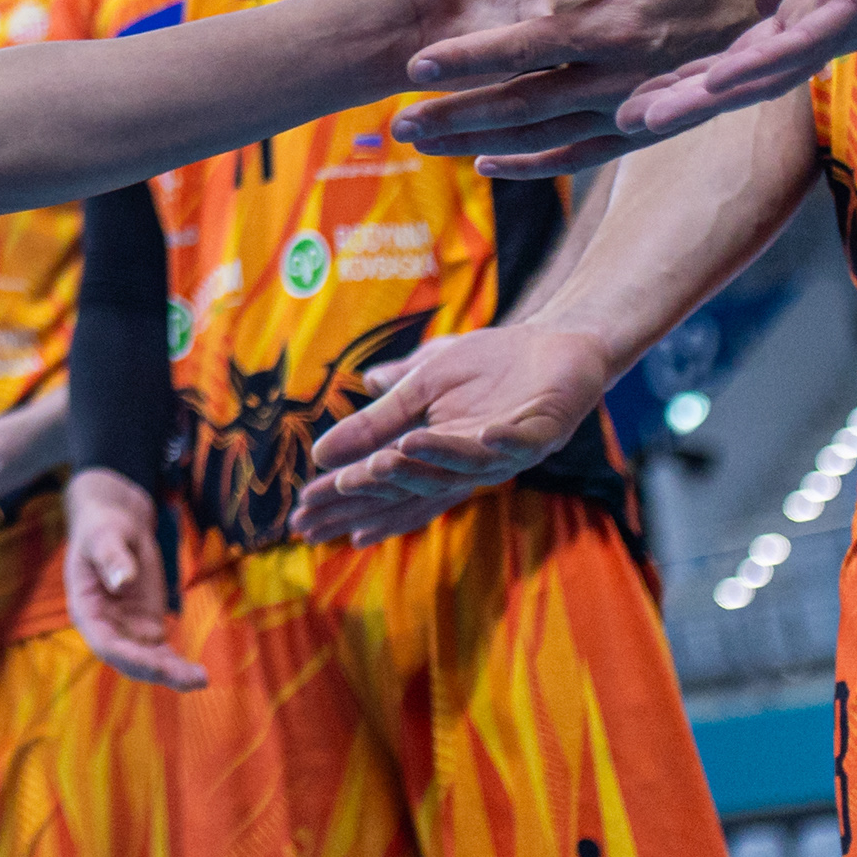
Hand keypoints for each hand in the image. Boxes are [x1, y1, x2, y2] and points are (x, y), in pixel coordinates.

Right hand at [59, 466, 203, 689]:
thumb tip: (123, 580)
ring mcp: (127, 630)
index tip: (160, 666)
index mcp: (86, 610)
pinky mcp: (147, 626)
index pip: (106, 644)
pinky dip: (178, 664)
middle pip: (130, 660)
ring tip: (201, 679)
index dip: (132, 657)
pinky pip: (162, 653)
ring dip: (173, 674)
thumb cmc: (103, 526)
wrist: (117, 523)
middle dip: (159, 672)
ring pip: (148, 662)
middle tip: (193, 678)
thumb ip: (112, 558)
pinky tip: (197, 673)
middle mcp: (105, 628)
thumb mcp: (105, 536)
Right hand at [287, 326, 611, 545]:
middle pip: (416, 485)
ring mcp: (508, 452)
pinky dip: (502, 441)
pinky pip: (521, 443)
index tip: (302, 514)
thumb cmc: (488, 365)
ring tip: (388, 457)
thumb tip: (324, 448)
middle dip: (375, 490)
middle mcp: (470, 465)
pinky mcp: (544, 432)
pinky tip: (484, 434)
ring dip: (429, 462)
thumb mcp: (422, 384)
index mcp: (440, 456)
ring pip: (463, 467)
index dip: (345, 499)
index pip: (384, 483)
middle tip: (337, 488)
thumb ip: (381, 416)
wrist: (553, 342)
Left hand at [391, 0, 804, 175]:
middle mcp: (614, 82)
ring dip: (480, 141)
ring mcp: (625, 113)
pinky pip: (577, 155)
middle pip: (519, 104)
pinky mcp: (637, 131)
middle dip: (456, 115)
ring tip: (426, 145)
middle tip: (401, 124)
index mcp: (611, 30)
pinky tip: (488, 163)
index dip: (469, 58)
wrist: (768, 18)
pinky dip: (533, 163)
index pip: (523, 48)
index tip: (417, 67)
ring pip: (540, 136)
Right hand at [625, 0, 856, 137]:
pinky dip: (759, 65)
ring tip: (653, 116)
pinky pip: (806, 41)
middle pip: (749, 75)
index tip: (641, 92)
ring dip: (709, 96)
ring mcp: (848, 16)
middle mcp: (831, 24)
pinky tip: (719, 81)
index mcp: (819, 7)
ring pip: (769, 70)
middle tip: (629, 123)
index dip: (695, 74)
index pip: (746, 51)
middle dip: (688, 99)